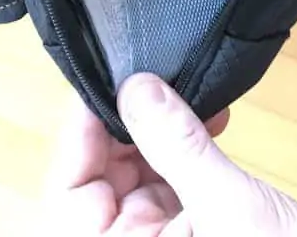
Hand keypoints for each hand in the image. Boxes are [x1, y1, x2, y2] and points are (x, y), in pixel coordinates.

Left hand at [47, 73, 296, 234]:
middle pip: (102, 180)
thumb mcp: (227, 208)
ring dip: (161, 131)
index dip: (80, 133)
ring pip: (139, 175)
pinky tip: (213, 117)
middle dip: (127, 125)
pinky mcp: (198, 236)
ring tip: (188, 91)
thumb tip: (136, 88)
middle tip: (154, 76)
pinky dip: (188, 148)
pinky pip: (175, 183)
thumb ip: (177, 147)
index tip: (104, 82)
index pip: (69, 193)